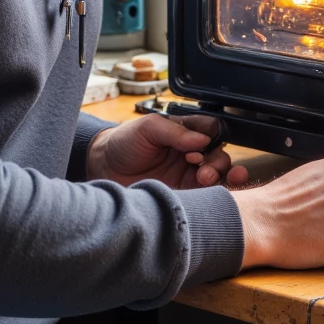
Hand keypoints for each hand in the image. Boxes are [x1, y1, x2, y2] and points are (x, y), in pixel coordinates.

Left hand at [87, 114, 248, 190]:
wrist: (103, 168)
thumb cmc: (124, 142)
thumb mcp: (147, 128)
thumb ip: (174, 131)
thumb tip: (201, 139)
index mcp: (185, 132)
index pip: (212, 131)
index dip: (211, 139)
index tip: (200, 146)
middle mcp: (190, 153)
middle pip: (219, 156)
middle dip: (217, 162)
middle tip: (204, 169)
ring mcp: (187, 175)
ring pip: (217, 177)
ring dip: (220, 177)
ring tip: (207, 179)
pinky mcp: (183, 194)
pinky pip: (205, 196)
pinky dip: (213, 195)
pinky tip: (212, 194)